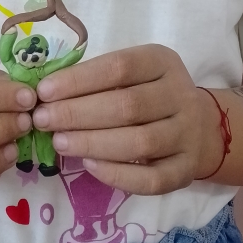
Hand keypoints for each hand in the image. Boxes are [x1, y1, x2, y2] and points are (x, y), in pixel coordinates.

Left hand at [32, 44, 221, 194]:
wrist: (201, 126)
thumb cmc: (150, 93)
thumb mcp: (133, 73)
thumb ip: (97, 80)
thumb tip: (46, 94)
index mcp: (163, 62)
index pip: (120, 67)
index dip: (79, 80)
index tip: (44, 91)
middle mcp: (181, 96)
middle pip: (128, 106)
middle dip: (78, 113)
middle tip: (42, 120)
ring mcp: (188, 135)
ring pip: (140, 143)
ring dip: (93, 143)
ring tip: (59, 142)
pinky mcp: (186, 171)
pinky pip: (151, 179)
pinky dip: (117, 174)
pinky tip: (89, 166)